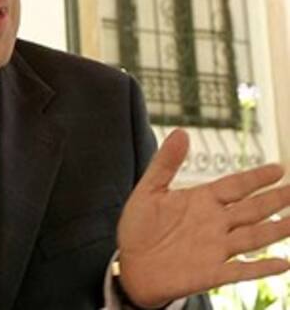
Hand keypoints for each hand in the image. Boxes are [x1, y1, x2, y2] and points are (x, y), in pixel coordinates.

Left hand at [118, 128, 289, 307]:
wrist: (131, 265)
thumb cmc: (139, 227)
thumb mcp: (149, 190)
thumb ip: (166, 163)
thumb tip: (181, 131)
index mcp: (201, 200)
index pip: (235, 186)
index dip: (256, 178)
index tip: (279, 168)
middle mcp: (214, 223)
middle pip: (252, 209)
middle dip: (275, 200)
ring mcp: (215, 248)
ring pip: (254, 237)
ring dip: (276, 230)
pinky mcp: (211, 273)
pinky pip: (242, 270)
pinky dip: (262, 267)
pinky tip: (283, 263)